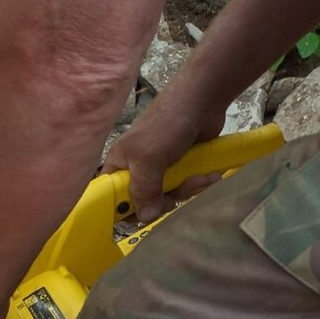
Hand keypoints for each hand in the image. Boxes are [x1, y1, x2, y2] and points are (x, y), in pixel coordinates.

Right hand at [104, 99, 225, 221]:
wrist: (203, 101)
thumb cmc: (167, 124)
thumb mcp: (149, 159)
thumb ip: (144, 190)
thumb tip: (145, 217)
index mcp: (119, 165)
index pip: (111, 197)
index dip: (122, 209)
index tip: (138, 213)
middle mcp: (137, 170)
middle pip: (143, 202)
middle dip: (162, 200)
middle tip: (172, 195)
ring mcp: (160, 169)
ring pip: (168, 196)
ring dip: (186, 190)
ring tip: (198, 177)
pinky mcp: (181, 167)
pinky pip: (185, 187)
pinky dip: (197, 184)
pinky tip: (208, 175)